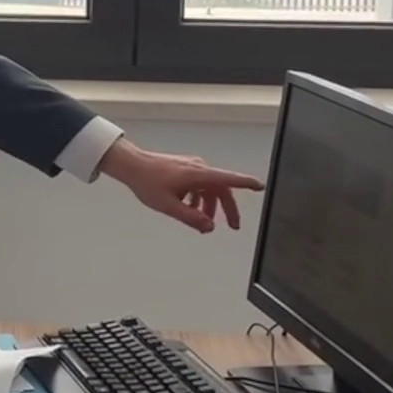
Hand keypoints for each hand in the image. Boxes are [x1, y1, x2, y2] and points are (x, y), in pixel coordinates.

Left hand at [99, 139, 263, 233]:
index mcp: (198, 175)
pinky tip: (189, 209)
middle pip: (221, 189)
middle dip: (228, 209)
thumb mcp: (169, 206)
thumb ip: (191, 218)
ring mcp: (192, 167)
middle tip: (233, 226)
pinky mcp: (184, 169)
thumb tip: (209, 226)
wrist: (131, 165)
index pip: (228, 179)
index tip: (260, 186)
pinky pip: (199, 185)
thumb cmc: (147, 182)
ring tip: (203, 223)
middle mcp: (198, 168)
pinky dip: (198, 199)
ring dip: (209, 206)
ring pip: (209, 189)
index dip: (246, 183)